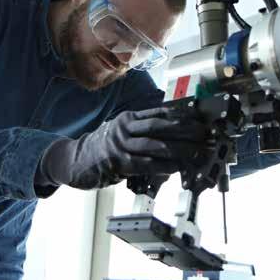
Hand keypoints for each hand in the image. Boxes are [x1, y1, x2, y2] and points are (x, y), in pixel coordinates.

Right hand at [38, 107, 208, 189]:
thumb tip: (174, 138)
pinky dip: (164, 165)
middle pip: (161, 126)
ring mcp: (120, 144)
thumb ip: (144, 134)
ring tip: (198, 152)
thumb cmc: (104, 148)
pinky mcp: (116, 162)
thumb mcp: (123, 134)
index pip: (160, 113)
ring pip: (155, 144)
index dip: (183, 115)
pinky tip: (178, 167)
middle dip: (187, 130)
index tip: (202, 118)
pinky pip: (145, 164)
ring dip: (180, 149)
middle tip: (207, 134)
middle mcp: (125, 126)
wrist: (73, 160)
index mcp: (130, 118)